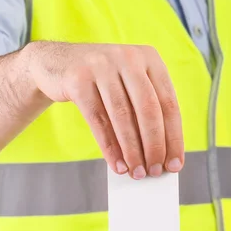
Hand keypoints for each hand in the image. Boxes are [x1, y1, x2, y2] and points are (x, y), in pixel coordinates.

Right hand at [26, 41, 183, 178]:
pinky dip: (109, 147)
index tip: (175, 164)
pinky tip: (117, 164)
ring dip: (132, 150)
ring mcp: (101, 66)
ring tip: (136, 172)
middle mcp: (128, 58)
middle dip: (154, 146)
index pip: (168, 103)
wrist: (56, 63)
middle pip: (148, 109)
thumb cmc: (100, 81)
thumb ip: (144, 110)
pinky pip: (97, 120)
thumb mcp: (127, 84)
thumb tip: (159, 154)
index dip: (173, 137)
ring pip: (122, 116)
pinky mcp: (78, 80)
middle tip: (155, 171)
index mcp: (149, 58)